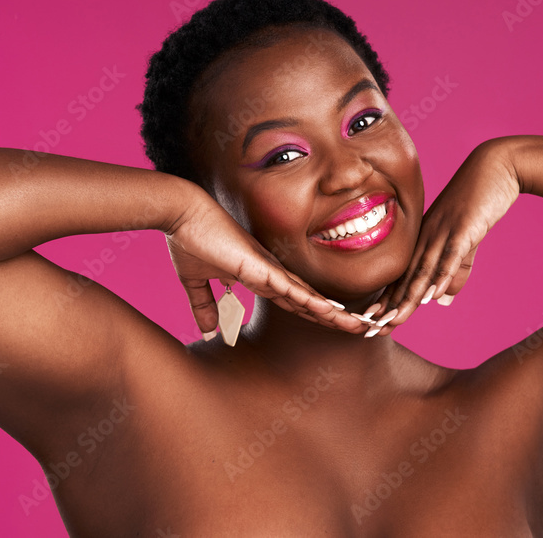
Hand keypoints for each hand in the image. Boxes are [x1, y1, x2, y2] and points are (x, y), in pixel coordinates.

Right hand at [165, 189, 363, 337]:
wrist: (182, 213)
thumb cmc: (188, 240)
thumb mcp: (195, 282)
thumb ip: (205, 304)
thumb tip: (209, 329)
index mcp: (258, 275)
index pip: (294, 300)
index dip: (313, 313)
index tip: (333, 324)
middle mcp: (269, 272)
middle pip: (309, 300)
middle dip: (334, 316)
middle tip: (360, 328)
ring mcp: (267, 270)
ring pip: (308, 297)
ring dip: (332, 314)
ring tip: (359, 326)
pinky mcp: (259, 267)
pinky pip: (291, 289)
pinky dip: (311, 302)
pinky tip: (331, 313)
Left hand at [365, 139, 521, 335]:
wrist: (495, 166)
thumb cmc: (479, 202)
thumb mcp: (465, 242)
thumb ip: (454, 270)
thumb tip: (441, 301)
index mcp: (424, 239)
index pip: (403, 276)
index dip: (388, 301)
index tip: (372, 323)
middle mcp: (428, 236)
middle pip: (406, 277)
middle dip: (390, 306)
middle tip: (372, 329)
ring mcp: (444, 231)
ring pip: (423, 269)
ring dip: (409, 297)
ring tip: (395, 320)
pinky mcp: (464, 228)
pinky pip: (450, 255)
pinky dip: (442, 275)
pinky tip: (433, 294)